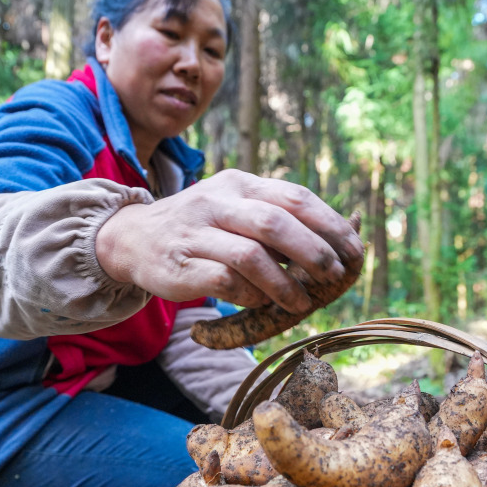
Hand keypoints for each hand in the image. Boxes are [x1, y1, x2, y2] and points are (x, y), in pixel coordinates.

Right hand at [96, 170, 363, 312]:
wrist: (132, 238)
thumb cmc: (201, 227)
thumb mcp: (238, 207)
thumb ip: (282, 215)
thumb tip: (350, 228)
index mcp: (240, 183)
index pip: (295, 197)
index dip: (330, 225)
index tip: (354, 251)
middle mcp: (217, 201)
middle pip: (276, 224)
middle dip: (313, 254)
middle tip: (334, 278)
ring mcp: (196, 232)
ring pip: (250, 255)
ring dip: (283, 283)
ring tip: (301, 302)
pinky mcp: (179, 265)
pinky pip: (224, 281)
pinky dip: (250, 295)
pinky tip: (260, 303)